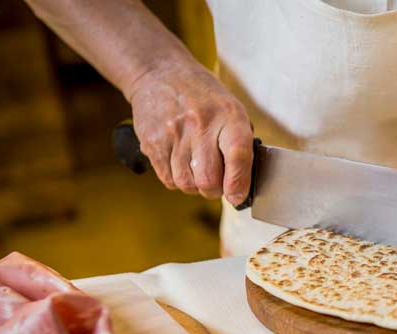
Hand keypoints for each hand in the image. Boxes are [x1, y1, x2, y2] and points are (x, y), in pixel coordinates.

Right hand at [128, 64, 252, 204]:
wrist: (160, 74)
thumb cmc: (204, 98)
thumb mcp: (231, 110)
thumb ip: (241, 145)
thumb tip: (244, 187)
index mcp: (229, 116)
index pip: (238, 156)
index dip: (239, 184)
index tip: (237, 196)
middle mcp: (201, 124)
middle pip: (209, 180)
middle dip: (215, 190)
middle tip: (217, 183)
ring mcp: (174, 134)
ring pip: (187, 184)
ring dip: (195, 186)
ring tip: (198, 170)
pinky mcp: (153, 143)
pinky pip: (168, 180)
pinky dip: (178, 180)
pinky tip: (181, 164)